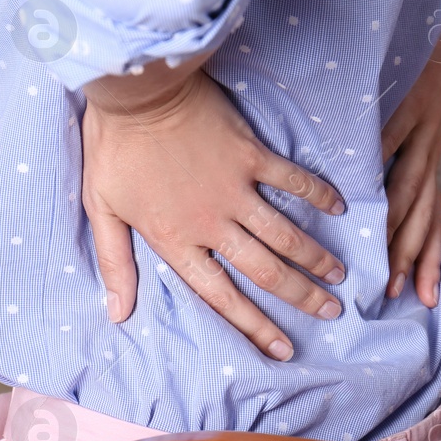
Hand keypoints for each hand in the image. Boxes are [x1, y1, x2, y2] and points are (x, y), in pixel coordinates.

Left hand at [82, 70, 347, 360]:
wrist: (137, 90)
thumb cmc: (114, 148)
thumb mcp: (102, 209)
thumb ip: (115, 264)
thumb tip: (116, 314)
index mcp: (177, 241)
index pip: (220, 297)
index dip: (253, 327)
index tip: (282, 350)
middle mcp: (213, 223)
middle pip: (265, 271)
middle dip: (301, 297)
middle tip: (331, 312)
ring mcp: (236, 189)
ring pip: (285, 234)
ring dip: (315, 257)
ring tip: (339, 276)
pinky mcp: (251, 155)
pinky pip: (292, 180)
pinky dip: (317, 194)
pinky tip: (338, 208)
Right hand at [381, 10, 440, 306]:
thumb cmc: (420, 74)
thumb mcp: (414, 124)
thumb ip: (391, 157)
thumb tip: (361, 191)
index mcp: (430, 161)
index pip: (432, 222)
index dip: (429, 261)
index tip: (423, 299)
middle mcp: (432, 153)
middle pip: (423, 216)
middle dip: (408, 257)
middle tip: (392, 291)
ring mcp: (424, 130)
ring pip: (408, 187)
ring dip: (393, 222)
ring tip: (376, 249)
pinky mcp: (411, 103)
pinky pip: (388, 137)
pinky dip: (374, 162)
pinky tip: (357, 183)